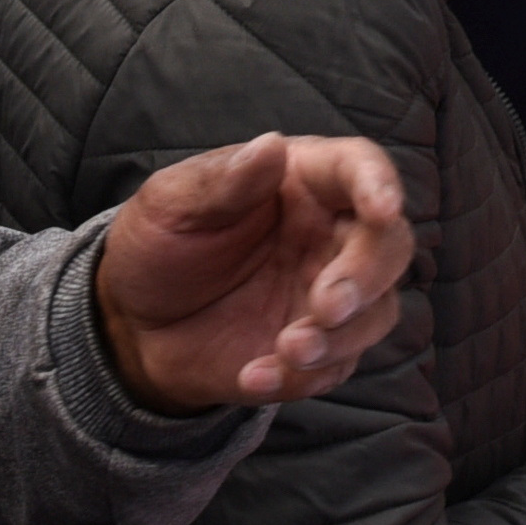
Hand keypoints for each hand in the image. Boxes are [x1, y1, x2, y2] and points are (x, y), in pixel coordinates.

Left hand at [93, 132, 412, 414]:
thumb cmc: (159, 245)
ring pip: (377, 312)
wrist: (135, 324)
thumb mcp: (172, 204)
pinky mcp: (320, 350)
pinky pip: (334, 367)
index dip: (378, 184)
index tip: (382, 209)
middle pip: (390, 245)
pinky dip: (300, 378)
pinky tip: (253, 376)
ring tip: (288, 349)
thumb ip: (222, 181)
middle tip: (327, 306)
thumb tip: (271, 146)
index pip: (359, 168)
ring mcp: (329, 295)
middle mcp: (331, 235)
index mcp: (305, 182)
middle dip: (367, 276)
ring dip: (341, 337)